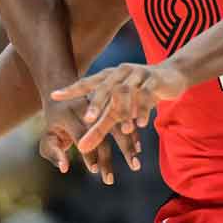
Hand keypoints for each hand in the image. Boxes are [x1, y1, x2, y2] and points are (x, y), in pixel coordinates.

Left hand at [40, 98, 139, 185]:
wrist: (62, 89)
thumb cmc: (56, 121)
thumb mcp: (49, 135)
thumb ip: (53, 152)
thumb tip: (64, 168)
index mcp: (68, 114)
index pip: (79, 135)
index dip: (86, 152)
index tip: (94, 170)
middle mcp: (85, 106)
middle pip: (100, 133)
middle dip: (107, 156)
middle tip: (111, 178)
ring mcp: (100, 101)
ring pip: (117, 125)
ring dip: (127, 144)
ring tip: (134, 164)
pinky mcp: (111, 99)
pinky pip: (125, 118)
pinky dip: (132, 133)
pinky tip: (138, 149)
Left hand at [51, 61, 188, 153]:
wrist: (170, 76)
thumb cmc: (136, 95)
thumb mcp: (117, 109)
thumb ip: (99, 127)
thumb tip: (80, 148)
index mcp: (106, 78)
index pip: (85, 84)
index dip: (70, 90)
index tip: (53, 96)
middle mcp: (119, 74)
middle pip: (104, 88)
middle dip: (97, 104)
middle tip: (87, 119)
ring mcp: (137, 75)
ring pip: (127, 92)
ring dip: (125, 110)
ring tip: (124, 130)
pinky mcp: (154, 80)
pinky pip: (147, 94)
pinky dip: (144, 109)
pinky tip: (142, 124)